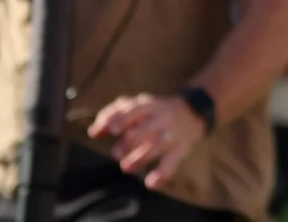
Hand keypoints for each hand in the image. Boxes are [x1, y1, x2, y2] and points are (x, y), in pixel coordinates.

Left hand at [88, 93, 206, 188]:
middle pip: (147, 128)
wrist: (194, 110)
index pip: (135, 109)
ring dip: (141, 157)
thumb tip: (94, 132)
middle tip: (116, 154)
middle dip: (131, 141)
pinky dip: (162, 173)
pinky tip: (151, 183)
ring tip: (126, 167)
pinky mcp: (182, 148)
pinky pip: (173, 161)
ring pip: (157, 145)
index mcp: (149, 105)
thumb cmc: (156, 111)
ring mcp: (173, 132)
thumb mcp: (139, 106)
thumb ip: (115, 116)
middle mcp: (162, 117)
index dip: (123, 119)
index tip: (112, 130)